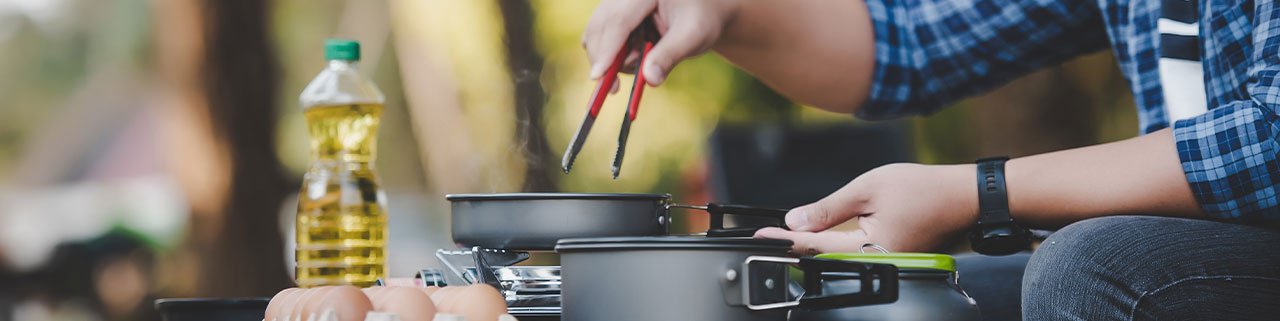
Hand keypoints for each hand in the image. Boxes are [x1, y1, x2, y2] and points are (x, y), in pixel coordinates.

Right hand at [583, 0, 740, 85]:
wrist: (704, 9)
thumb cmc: (702, 18)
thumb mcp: (693, 36)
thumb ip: (670, 55)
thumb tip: (650, 80)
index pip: (619, 20)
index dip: (607, 49)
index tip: (598, 76)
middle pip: (600, 26)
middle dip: (604, 59)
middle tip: (615, 88)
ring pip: (595, 32)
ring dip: (609, 57)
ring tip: (643, 59)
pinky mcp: (613, 9)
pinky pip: (600, 34)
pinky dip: (610, 52)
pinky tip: (637, 54)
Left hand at [754, 163, 979, 253]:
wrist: (966, 196)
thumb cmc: (924, 188)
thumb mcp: (867, 188)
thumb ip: (828, 208)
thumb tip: (796, 220)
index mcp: (870, 249)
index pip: (815, 246)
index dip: (784, 239)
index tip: (760, 235)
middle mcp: (877, 263)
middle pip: (824, 257)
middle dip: (795, 246)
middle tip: (767, 235)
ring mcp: (887, 263)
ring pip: (839, 257)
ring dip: (814, 246)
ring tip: (789, 235)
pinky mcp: (893, 257)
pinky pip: (857, 254)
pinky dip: (835, 245)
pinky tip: (821, 236)